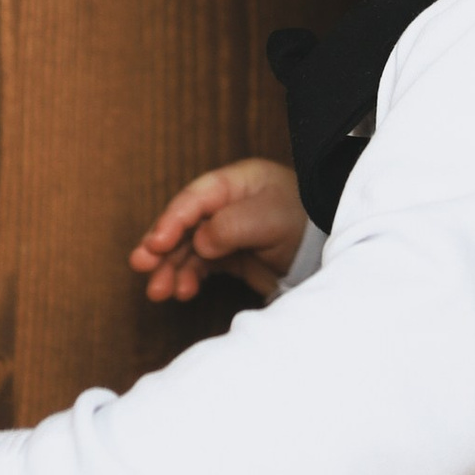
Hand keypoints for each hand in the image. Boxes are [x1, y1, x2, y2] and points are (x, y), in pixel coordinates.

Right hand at [129, 155, 308, 304]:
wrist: (333, 253)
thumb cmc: (306, 223)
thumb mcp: (271, 218)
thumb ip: (232, 226)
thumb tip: (200, 242)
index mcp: (236, 183)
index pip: (194, 199)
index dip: (171, 221)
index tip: (155, 244)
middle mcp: (226, 205)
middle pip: (184, 224)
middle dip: (160, 247)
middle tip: (142, 265)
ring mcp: (227, 231)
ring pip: (188, 249)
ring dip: (170, 268)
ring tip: (160, 291)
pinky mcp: (232, 256)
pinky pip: (201, 266)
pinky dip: (189, 278)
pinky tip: (182, 292)